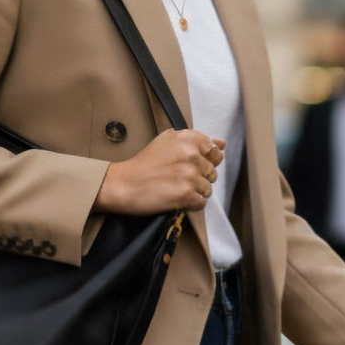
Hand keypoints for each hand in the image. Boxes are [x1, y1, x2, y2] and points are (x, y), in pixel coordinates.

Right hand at [95, 130, 225, 214]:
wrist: (123, 184)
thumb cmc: (144, 164)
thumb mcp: (167, 141)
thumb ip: (196, 140)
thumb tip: (221, 144)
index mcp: (189, 139)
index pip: (214, 151)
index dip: (203, 161)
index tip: (186, 165)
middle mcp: (191, 155)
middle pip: (212, 172)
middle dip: (199, 178)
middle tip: (177, 178)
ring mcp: (189, 175)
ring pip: (208, 189)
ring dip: (194, 193)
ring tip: (174, 189)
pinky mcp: (186, 194)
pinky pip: (201, 203)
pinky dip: (190, 205)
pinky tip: (175, 199)